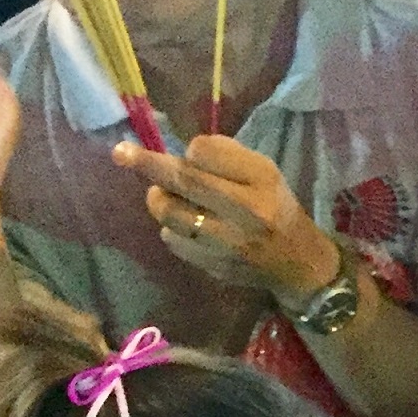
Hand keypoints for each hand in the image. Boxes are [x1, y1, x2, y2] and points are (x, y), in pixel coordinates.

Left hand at [118, 133, 340, 303]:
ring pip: (171, 213)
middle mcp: (246, 212)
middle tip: (121, 153)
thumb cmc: (276, 207)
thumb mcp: (264, 172)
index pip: (207, 153)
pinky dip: (171, 227)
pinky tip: (184, 225)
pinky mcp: (214, 266)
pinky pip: (173, 240)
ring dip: (159, 199)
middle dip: (148, 164)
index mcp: (261, 181)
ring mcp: (227, 243)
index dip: (190, 150)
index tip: (189, 152)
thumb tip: (180, 152)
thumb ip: (226, 157)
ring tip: (163, 195)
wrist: (296, 263)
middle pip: (184, 181)